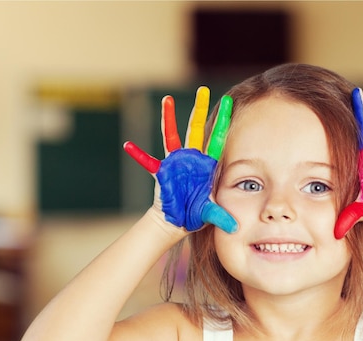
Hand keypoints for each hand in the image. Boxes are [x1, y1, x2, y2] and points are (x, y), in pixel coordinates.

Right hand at [123, 87, 237, 232]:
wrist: (178, 221)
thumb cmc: (196, 215)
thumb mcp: (210, 213)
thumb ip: (221, 217)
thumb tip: (234, 228)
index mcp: (207, 165)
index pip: (217, 138)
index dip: (222, 121)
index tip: (229, 103)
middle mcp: (191, 159)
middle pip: (196, 129)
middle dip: (199, 109)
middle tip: (203, 90)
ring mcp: (175, 162)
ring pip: (172, 135)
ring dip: (169, 118)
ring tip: (167, 100)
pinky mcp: (161, 172)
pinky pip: (147, 161)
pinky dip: (138, 155)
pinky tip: (128, 146)